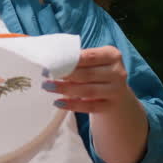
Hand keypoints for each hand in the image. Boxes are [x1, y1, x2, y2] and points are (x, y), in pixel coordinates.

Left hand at [42, 46, 148, 162]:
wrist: (115, 94)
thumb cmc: (96, 72)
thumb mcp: (92, 61)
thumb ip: (76, 57)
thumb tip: (48, 55)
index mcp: (112, 55)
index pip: (89, 56)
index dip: (69, 59)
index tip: (50, 62)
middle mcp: (117, 72)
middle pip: (87, 74)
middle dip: (64, 74)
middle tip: (45, 74)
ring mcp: (116, 90)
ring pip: (88, 90)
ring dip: (65, 89)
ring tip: (47, 87)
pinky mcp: (110, 106)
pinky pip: (89, 106)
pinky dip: (73, 105)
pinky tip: (58, 102)